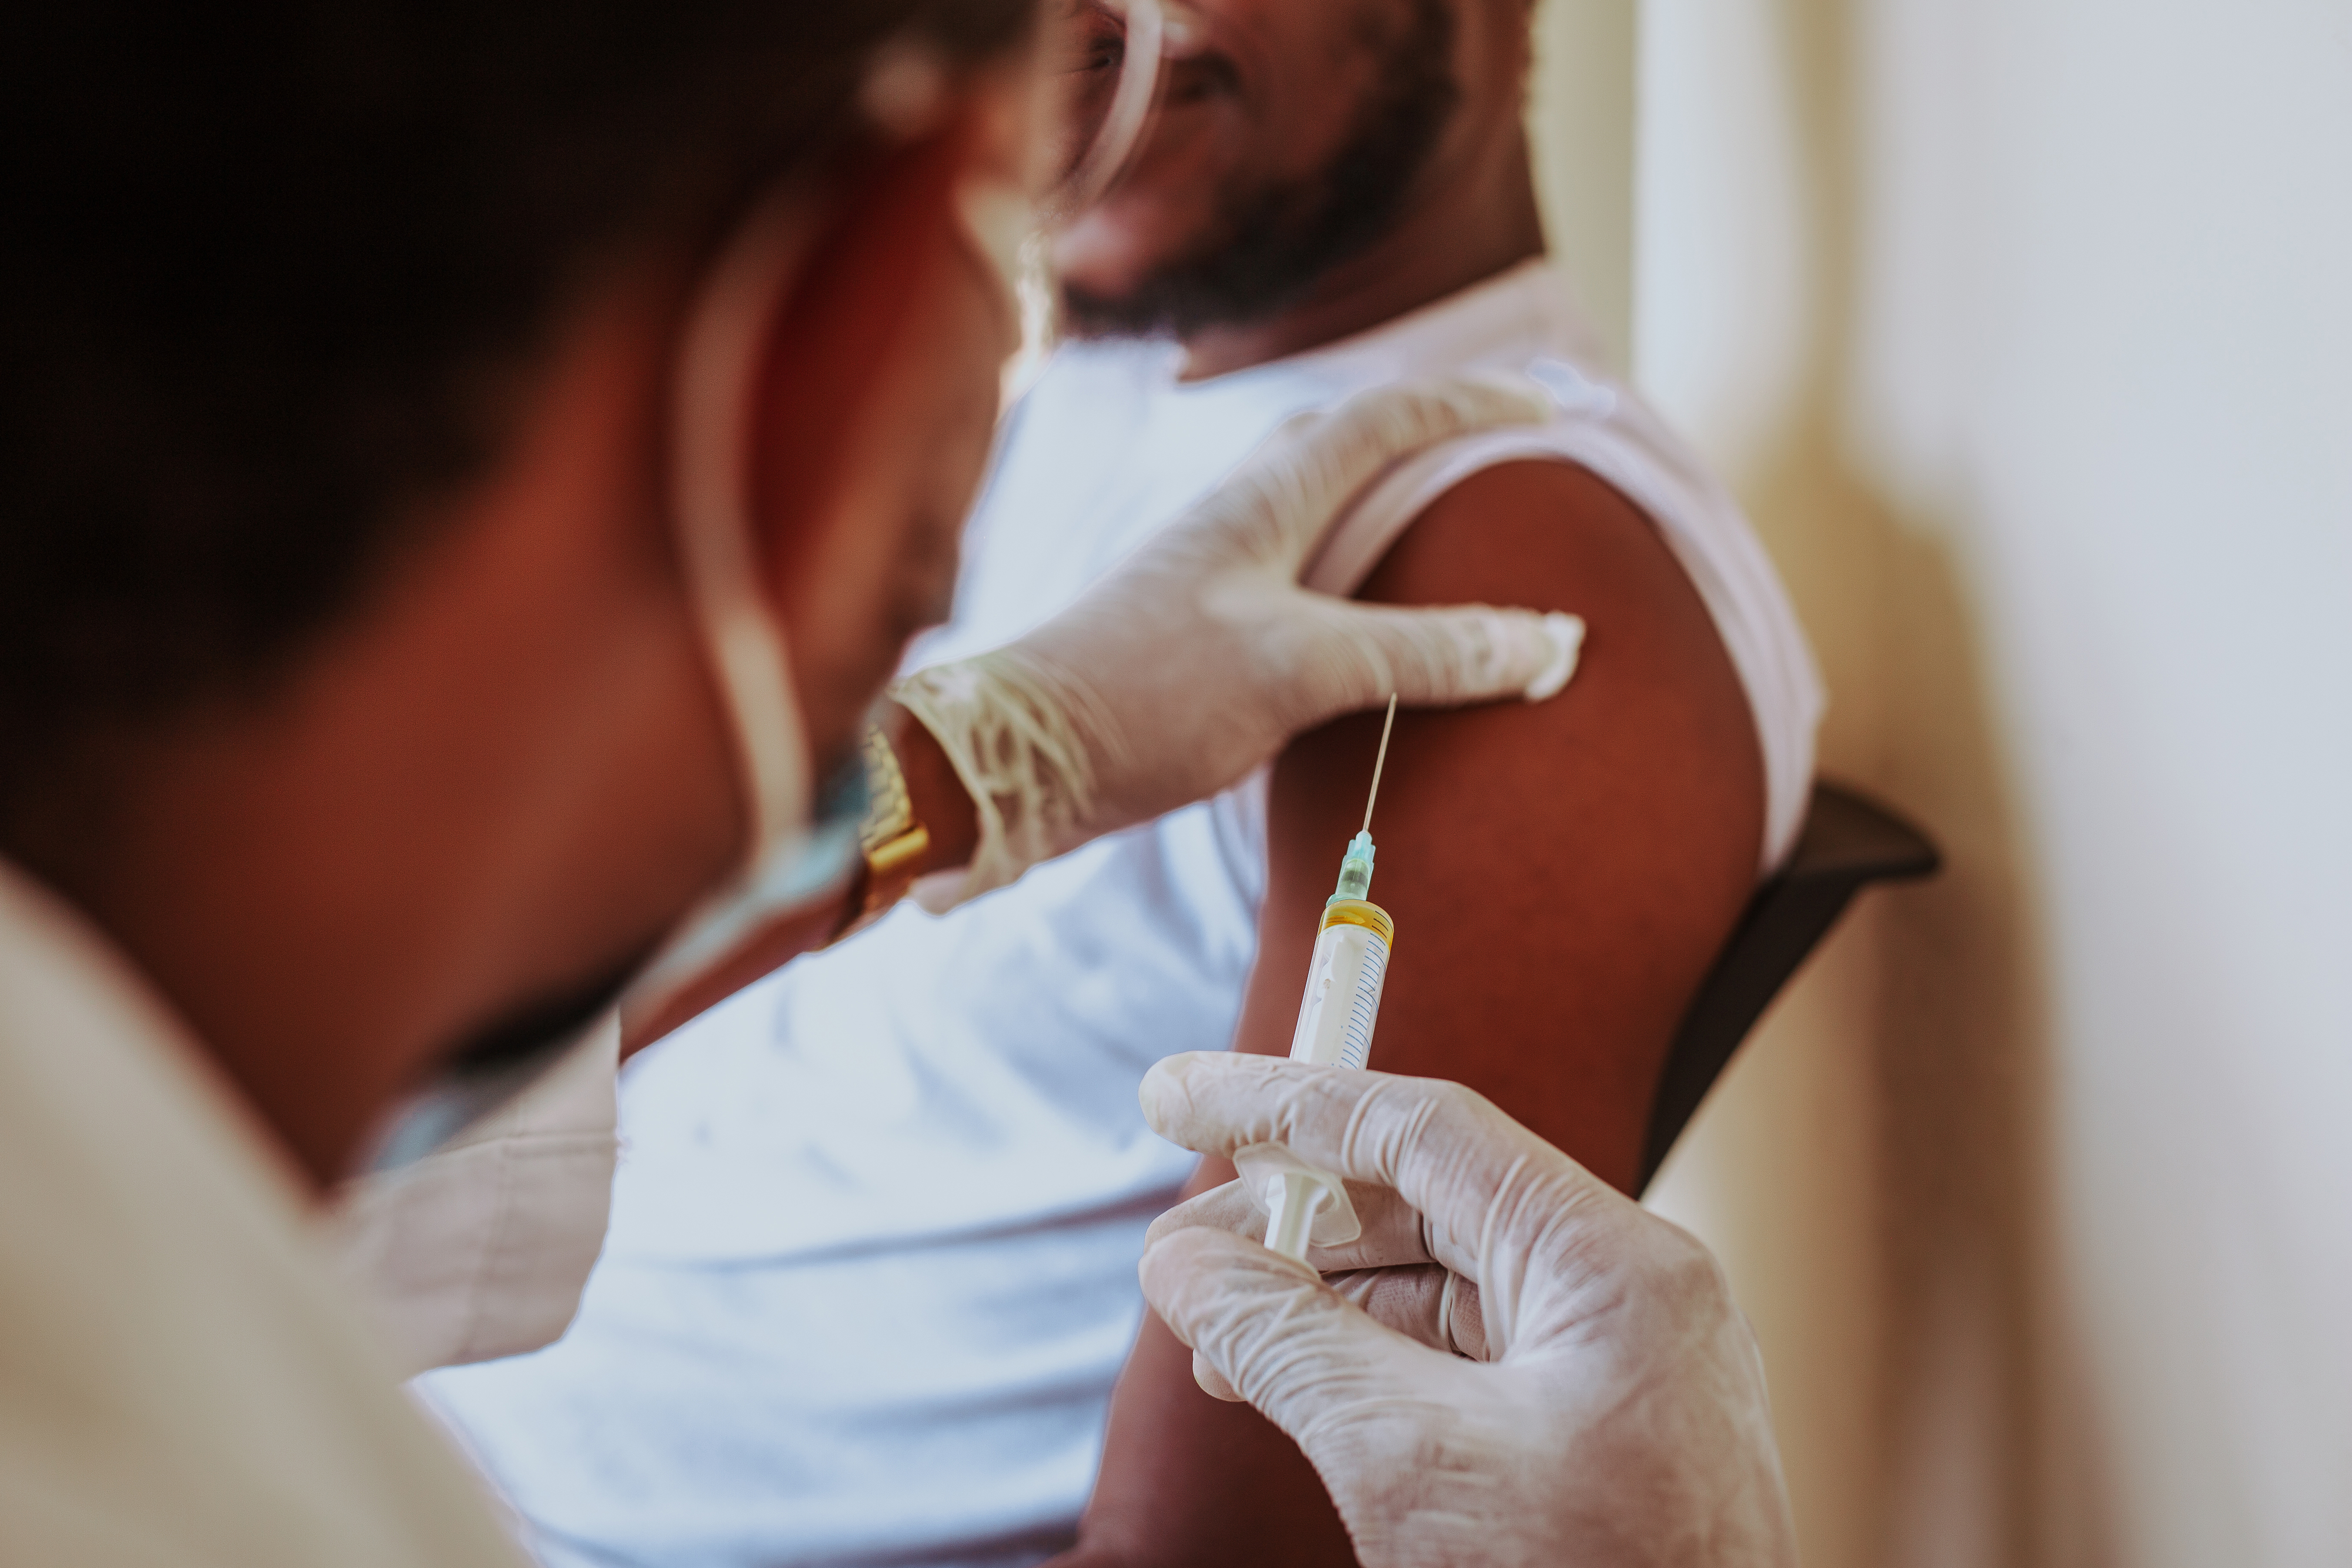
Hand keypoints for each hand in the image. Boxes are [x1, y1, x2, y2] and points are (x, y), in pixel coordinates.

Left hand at [891, 376, 1582, 905]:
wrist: (1014, 761)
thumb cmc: (1147, 698)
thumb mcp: (1303, 669)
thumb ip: (1424, 653)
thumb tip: (1553, 640)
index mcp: (1263, 500)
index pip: (1385, 417)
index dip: (1471, 402)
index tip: (1548, 405)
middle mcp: (1232, 518)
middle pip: (1340, 442)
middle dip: (1425, 431)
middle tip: (1495, 444)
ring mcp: (1206, 573)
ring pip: (1309, 506)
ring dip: (1378, 499)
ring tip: (1440, 522)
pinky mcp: (1189, 631)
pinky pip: (1289, 571)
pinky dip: (1345, 571)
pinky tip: (1353, 617)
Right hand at [1134, 1052, 1796, 1567]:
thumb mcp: (1410, 1464)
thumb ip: (1289, 1344)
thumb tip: (1184, 1268)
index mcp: (1614, 1265)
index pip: (1423, 1128)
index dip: (1287, 1103)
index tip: (1178, 1097)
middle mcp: (1626, 1293)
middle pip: (1430, 1199)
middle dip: (1291, 1216)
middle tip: (1178, 1244)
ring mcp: (1617, 1366)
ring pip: (1439, 1283)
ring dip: (1317, 1295)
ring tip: (1211, 1325)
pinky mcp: (1594, 1433)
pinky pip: (1462, 1358)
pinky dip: (1366, 1360)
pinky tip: (1284, 1380)